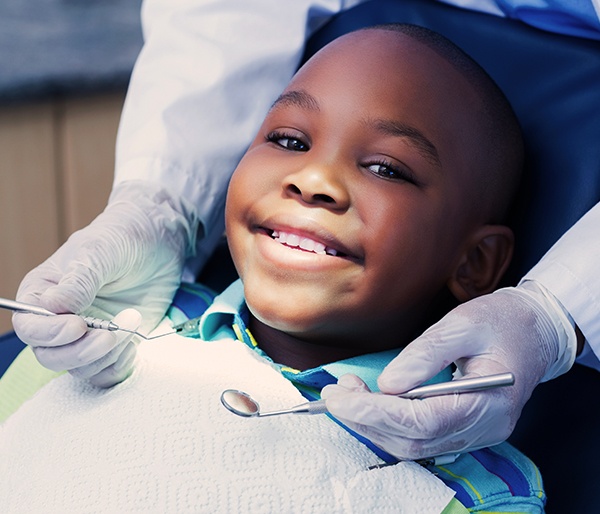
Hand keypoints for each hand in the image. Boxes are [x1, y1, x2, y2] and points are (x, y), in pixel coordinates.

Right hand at [13, 181, 194, 386]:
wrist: (157, 242)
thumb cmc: (121, 239)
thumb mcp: (99, 252)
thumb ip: (78, 281)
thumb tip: (52, 306)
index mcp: (43, 294)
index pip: (30, 328)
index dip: (49, 334)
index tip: (78, 325)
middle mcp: (59, 320)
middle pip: (51, 357)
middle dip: (81, 352)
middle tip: (110, 335)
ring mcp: (87, 336)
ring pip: (81, 369)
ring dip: (107, 354)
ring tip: (131, 321)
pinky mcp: (113, 347)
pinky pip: (106, 373)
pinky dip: (119, 365)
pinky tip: (133, 343)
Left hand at [321, 282, 576, 458]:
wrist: (534, 331)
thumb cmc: (501, 322)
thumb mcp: (463, 323)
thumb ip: (425, 354)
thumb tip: (387, 384)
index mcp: (489, 402)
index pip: (422, 422)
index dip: (375, 412)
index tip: (339, 395)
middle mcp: (483, 428)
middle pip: (414, 441)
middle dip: (366, 420)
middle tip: (336, 392)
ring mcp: (475, 434)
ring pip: (413, 447)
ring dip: (372, 425)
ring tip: (347, 394)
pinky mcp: (464, 430)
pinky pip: (420, 440)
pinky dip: (387, 427)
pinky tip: (369, 405)